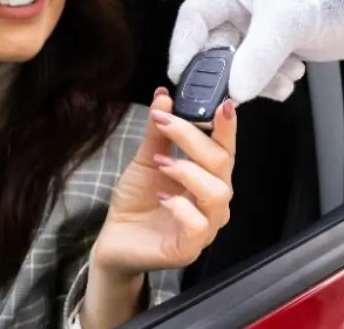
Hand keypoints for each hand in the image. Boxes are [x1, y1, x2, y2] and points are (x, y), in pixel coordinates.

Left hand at [89, 87, 235, 278]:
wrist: (115, 240)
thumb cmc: (138, 201)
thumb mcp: (146, 160)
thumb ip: (158, 131)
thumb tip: (163, 96)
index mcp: (209, 177)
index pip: (225, 148)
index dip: (228, 126)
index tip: (221, 103)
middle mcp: (213, 201)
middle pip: (221, 164)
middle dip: (193, 138)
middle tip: (164, 122)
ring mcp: (205, 227)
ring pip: (217, 193)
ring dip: (188, 170)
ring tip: (160, 162)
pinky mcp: (189, 248)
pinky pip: (199, 225)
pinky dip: (180, 206)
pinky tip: (161, 197)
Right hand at [168, 0, 343, 102]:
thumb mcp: (290, 22)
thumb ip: (258, 56)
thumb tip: (234, 90)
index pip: (194, 18)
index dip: (183, 47)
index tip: (182, 76)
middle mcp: (241, 11)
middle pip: (213, 49)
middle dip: (226, 73)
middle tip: (232, 94)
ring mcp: (257, 34)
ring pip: (237, 70)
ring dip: (257, 81)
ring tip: (283, 76)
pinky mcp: (274, 53)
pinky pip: (258, 78)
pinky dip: (272, 84)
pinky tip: (292, 75)